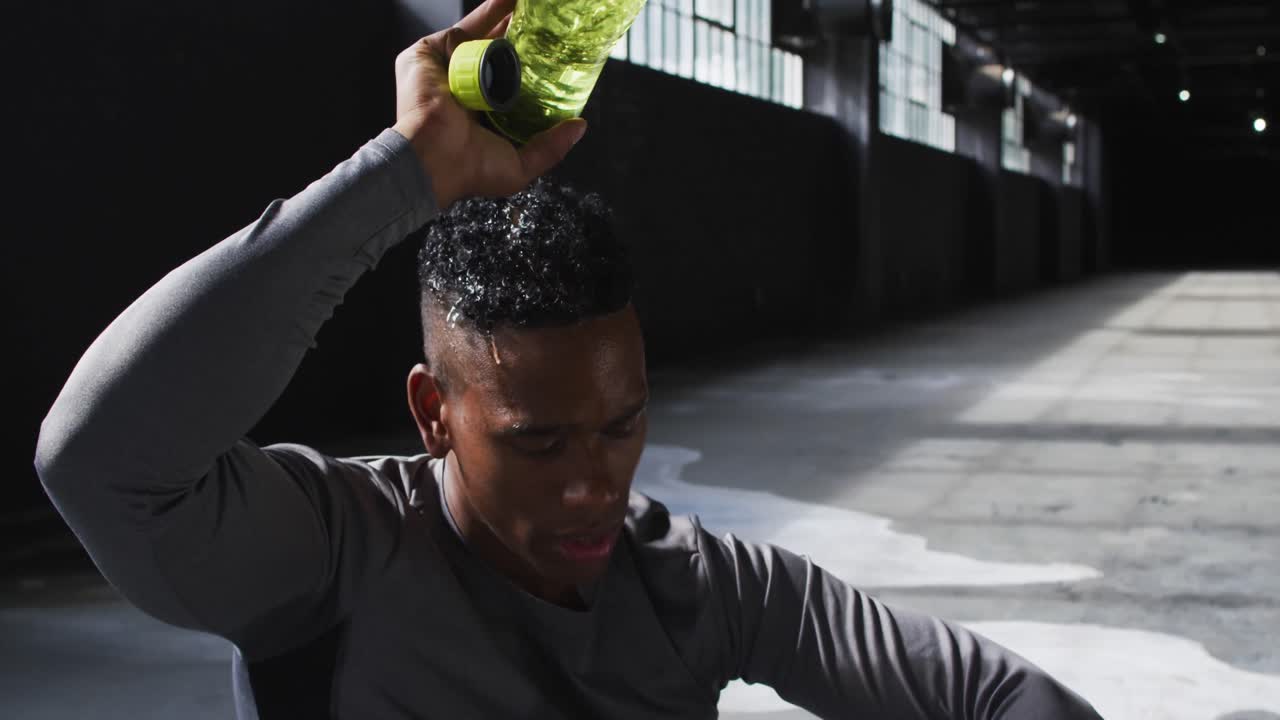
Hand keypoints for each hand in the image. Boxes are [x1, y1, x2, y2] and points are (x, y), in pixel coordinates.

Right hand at [390, 0, 587, 206]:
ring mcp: (447, 67)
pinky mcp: (431, 52)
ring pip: (482, 35)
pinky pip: (466, 25)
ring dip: (508, 17)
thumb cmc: (470, 169)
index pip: (509, 81)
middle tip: (546, 24)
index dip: (529, 67)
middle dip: (520, 36)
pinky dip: (489, 11)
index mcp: (482, 113)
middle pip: (496, 53)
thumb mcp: (520, 166)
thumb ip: (551, 147)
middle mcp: (464, 87)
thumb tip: (579, 126)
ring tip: (534, 7)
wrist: (435, 158)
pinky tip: (510, 3)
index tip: (552, 55)